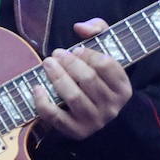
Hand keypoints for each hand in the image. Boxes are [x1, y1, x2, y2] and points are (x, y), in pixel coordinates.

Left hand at [32, 18, 131, 139]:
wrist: (98, 116)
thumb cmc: (99, 78)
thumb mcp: (105, 52)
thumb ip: (98, 30)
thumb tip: (79, 27)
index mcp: (123, 87)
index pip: (106, 64)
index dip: (88, 53)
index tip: (75, 50)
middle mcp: (112, 107)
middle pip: (88, 79)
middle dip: (69, 63)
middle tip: (56, 54)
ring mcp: (95, 121)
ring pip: (74, 97)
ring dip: (57, 77)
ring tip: (47, 63)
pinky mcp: (76, 132)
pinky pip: (57, 118)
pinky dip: (44, 102)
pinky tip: (37, 88)